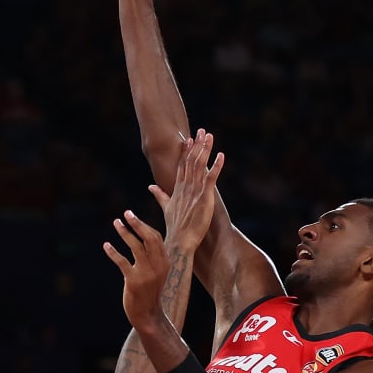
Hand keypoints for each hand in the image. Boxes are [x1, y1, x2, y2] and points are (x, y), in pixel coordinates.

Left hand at [104, 210, 170, 331]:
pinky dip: (113, 252)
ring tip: (115, 223)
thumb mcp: (157, 273)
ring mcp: (146, 274)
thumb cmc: (149, 292)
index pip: (155, 238)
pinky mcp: (134, 281)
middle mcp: (158, 266)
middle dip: (137, 223)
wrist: (148, 315)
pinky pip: (122, 262)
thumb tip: (142, 237)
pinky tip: (106, 245)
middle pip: (149, 238)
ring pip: (136, 246)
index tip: (132, 217)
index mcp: (165, 262)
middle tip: (126, 213)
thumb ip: (153, 257)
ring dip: (124, 233)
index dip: (144, 225)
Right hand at [148, 130, 224, 253]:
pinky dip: (216, 166)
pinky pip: (211, 178)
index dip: (186, 151)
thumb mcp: (166, 207)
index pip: (181, 165)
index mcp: (177, 188)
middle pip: (191, 161)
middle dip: (197, 145)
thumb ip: (160, 195)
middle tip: (202, 130)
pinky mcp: (204, 197)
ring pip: (200, 165)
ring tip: (209, 136)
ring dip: (205, 149)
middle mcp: (185, 186)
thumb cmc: (175, 227)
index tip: (188, 139)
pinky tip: (221, 155)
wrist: (180, 241)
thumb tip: (151, 186)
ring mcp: (194, 191)